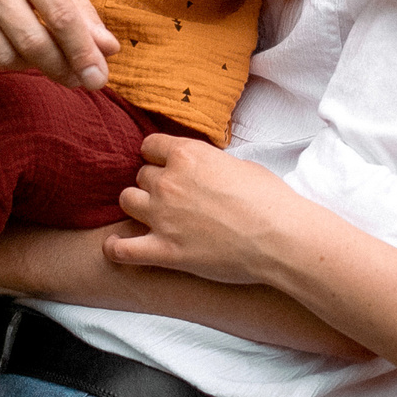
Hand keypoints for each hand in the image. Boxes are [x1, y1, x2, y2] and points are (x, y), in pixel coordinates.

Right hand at [0, 0, 119, 90]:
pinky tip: (1, 42)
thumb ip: (81, 8)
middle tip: (76, 78)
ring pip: (2, 57)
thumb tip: (107, 49)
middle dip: (60, 67)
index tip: (98, 76)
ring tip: (34, 50)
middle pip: (32, 43)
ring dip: (26, 64)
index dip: (82, 52)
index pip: (60, 16)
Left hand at [106, 133, 315, 286]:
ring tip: (151, 216)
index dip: (158, 156)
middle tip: (172, 198)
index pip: (150, 146)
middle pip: (141, 175)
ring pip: (126, 201)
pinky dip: (115, 248)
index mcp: (188, 155)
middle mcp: (169, 182)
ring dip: (137, 207)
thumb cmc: (271, 201)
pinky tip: (116, 246)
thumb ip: (210, 164)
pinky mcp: (164, 251)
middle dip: (153, 185)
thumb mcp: (240, 165)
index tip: (165, 166)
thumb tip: (204, 171)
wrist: (281, 239)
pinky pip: (121, 249)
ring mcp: (162, 217)